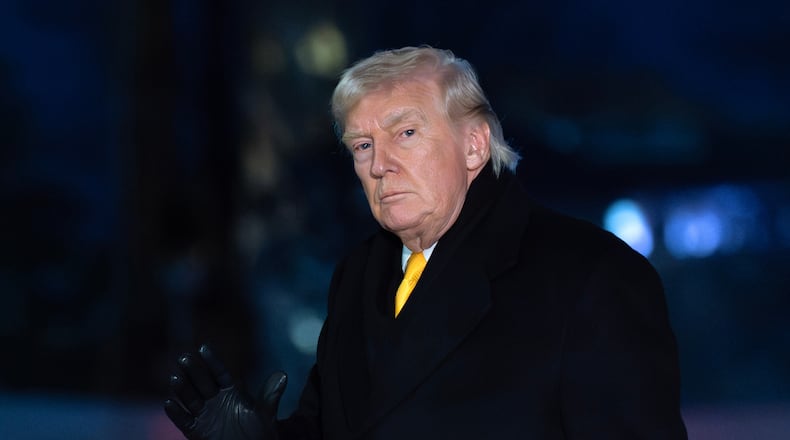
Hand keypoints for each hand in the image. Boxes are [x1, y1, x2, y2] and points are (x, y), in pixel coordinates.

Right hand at [164, 343, 287, 439]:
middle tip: (184, 357)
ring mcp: (205, 415)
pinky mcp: (197, 431)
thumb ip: (270, 395)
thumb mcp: (265, 414)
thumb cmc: (259, 434)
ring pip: (191, 399)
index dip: (212, 361)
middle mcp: (215, 401)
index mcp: (231, 392)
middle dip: (193, 371)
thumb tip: (282, 374)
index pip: (220, 373)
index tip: (203, 347)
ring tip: (174, 377)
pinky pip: (185, 421)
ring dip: (182, 389)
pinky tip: (169, 403)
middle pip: (202, 383)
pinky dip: (176, 413)